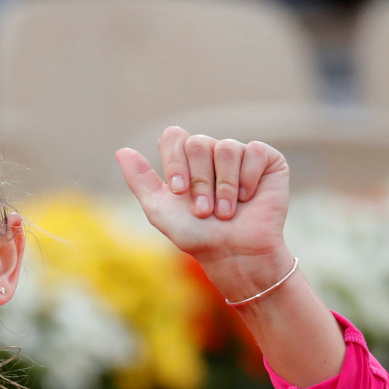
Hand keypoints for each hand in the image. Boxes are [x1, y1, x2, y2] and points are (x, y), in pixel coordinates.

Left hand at [115, 127, 289, 268]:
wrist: (233, 252)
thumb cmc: (197, 235)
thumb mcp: (159, 210)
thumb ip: (140, 180)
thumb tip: (121, 151)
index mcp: (186, 161)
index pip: (174, 137)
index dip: (175, 162)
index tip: (178, 191)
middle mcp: (211, 153)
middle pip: (197, 143)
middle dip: (199, 182)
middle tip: (204, 210)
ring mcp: (239, 154)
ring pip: (225, 148)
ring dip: (223, 187)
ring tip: (226, 212)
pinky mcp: (266, 159)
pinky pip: (253, 151)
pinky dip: (247, 179)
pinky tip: (248, 198)